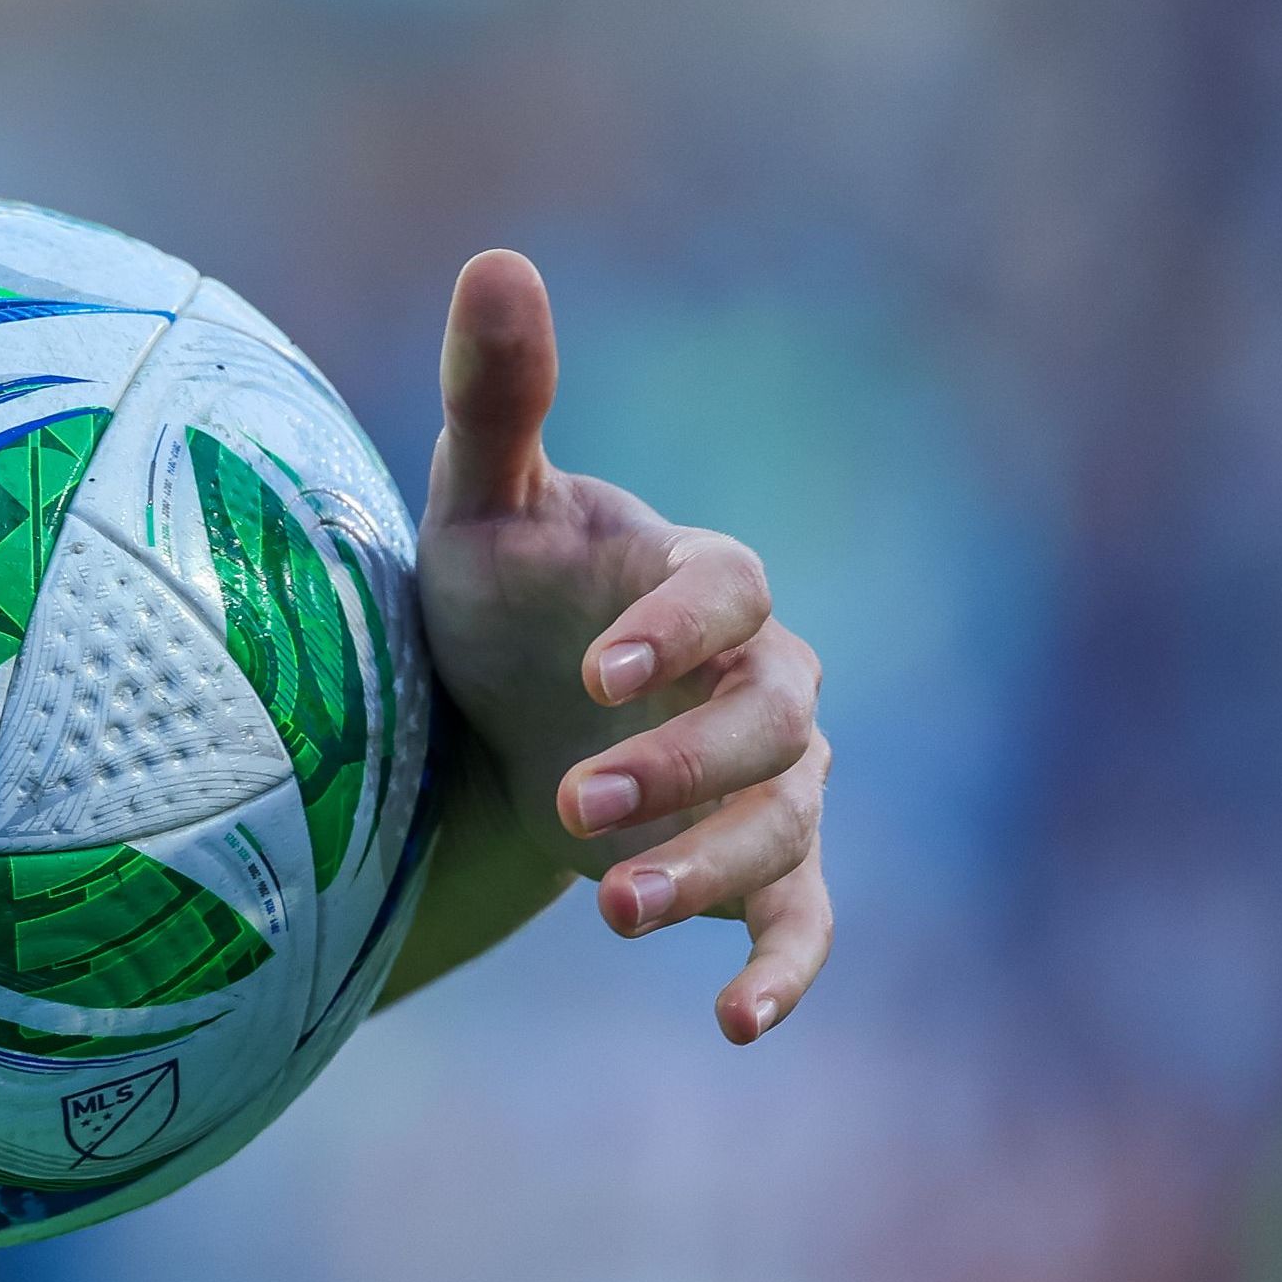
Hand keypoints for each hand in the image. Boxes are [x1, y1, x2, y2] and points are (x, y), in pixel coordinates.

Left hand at [412, 249, 834, 1041]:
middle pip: (765, 723)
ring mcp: (770, 779)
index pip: (728, 589)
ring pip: (782, 824)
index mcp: (704, 580)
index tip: (599, 671)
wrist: (492, 715)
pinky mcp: (759, 869)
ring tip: (608, 908)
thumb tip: (496, 257)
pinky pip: (805, 918)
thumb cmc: (495, 592)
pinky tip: (733, 1024)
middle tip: (570, 805)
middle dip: (678, 766)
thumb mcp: (476, 502)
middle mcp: (764, 678)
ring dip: (706, 870)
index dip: (678, 628)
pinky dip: (785, 968)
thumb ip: (497, 393)